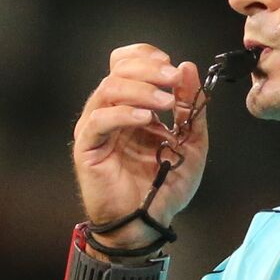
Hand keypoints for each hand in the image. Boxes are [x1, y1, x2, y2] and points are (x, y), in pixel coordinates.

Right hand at [72, 44, 206, 249]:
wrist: (147, 222)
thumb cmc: (164, 187)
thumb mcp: (191, 143)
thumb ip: (191, 107)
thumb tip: (188, 68)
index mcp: (131, 106)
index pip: (126, 64)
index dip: (146, 57)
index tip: (172, 67)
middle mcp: (111, 112)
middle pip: (118, 71)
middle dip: (148, 69)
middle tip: (173, 79)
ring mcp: (96, 127)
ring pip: (109, 89)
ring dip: (141, 89)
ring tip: (166, 102)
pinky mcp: (87, 146)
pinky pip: (99, 119)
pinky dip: (123, 113)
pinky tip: (146, 119)